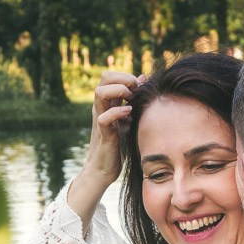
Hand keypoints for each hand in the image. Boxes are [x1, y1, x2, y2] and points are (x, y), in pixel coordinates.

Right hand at [81, 71, 138, 187]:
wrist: (105, 168)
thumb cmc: (120, 144)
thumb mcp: (129, 118)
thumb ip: (134, 100)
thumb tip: (144, 77)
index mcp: (108, 103)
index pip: (109, 75)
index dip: (125, 75)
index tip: (139, 87)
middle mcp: (102, 107)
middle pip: (104, 78)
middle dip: (123, 79)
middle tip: (135, 91)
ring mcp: (101, 119)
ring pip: (99, 93)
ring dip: (118, 91)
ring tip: (131, 100)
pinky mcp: (104, 134)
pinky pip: (104, 118)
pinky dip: (117, 112)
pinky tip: (129, 115)